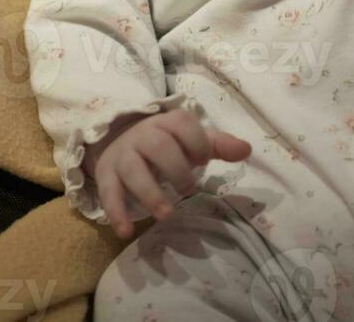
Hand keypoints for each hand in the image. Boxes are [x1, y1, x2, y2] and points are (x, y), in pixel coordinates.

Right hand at [84, 109, 251, 239]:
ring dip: (151, 194)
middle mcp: (142, 135)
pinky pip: (108, 192)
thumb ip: (218, 145)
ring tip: (167, 215)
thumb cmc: (166, 144)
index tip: (203, 160)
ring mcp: (123, 155)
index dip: (196, 142)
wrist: (120, 141)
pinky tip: (126, 231)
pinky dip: (116, 212)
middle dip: (177, 169)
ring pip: (133, 169)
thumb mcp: (191, 140)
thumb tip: (247, 149)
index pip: (182, 124)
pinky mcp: (107, 175)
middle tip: (187, 189)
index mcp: (166, 122)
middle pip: (159, 146)